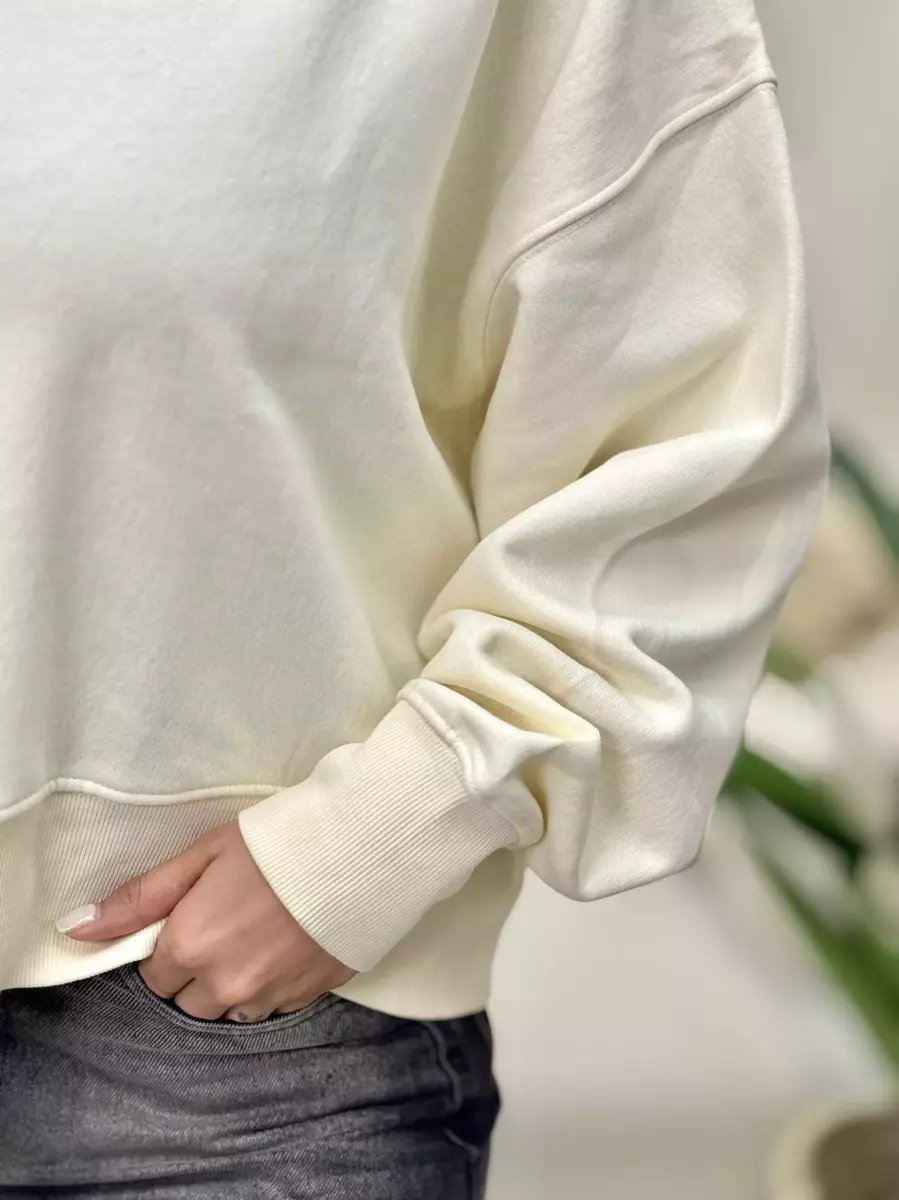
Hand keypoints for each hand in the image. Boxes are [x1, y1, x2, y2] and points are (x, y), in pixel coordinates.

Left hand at [56, 821, 354, 1020]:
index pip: (154, 976)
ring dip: (234, 983)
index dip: (169, 945)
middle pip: (190, 1001)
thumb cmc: (277, 843)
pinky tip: (287, 943)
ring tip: (260, 933)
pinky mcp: (307, 996)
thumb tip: (75, 928)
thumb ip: (141, 897)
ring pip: (231, 1010)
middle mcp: (224, 985)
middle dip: (197, 971)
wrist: (361, 850)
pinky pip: (272, 1007)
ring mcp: (269, 997)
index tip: (193, 916)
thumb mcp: (203, 855)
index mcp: (190, 947)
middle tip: (227, 922)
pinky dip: (271, 984)